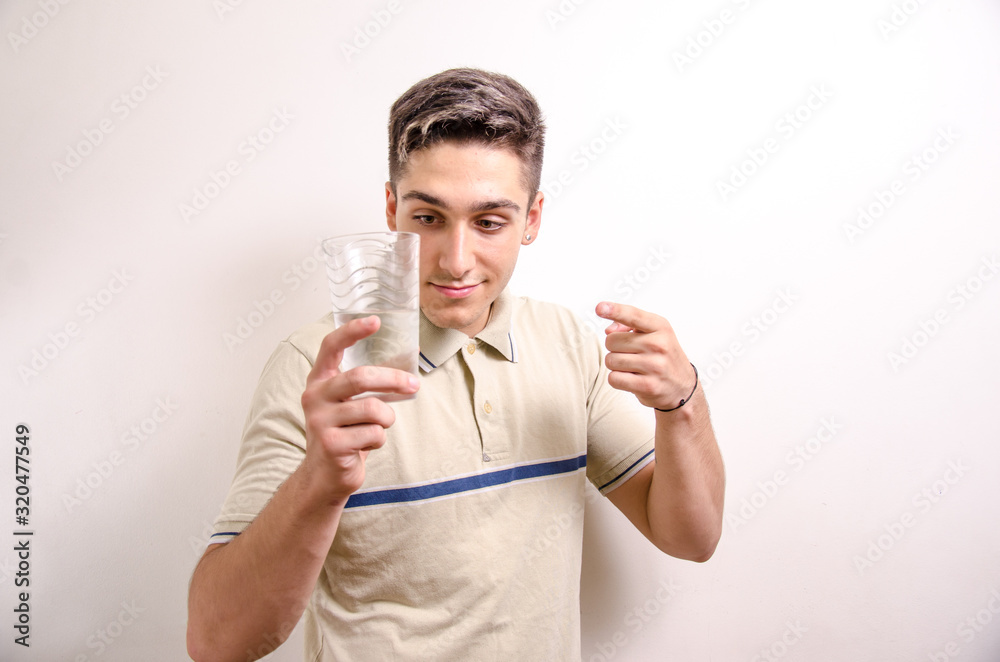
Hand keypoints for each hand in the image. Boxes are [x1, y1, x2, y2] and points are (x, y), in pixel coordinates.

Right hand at [299, 315, 419, 503]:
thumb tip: (408, 361)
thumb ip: (367, 385)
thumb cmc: (344, 434)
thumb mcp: (348, 405)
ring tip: (379, 427)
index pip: (331, 346)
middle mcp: (314, 397)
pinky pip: (373, 434)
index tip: (375, 320)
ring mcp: (320, 421)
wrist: (324, 476)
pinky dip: (379, 440)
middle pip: (360, 377)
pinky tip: (365, 446)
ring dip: (387, 419)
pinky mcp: (331, 444)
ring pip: (373, 410)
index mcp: (319, 381)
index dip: (352, 331)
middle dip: (393, 380)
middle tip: (413, 385)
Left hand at [595, 301, 694, 410]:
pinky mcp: (648, 386)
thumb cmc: (663, 356)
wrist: (684, 386)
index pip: (633, 315)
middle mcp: (659, 344)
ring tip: (633, 367)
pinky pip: (614, 379)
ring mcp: (654, 366)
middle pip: (612, 341)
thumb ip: (629, 325)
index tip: (600, 307)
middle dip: (615, 348)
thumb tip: (609, 331)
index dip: (615, 310)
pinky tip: (632, 378)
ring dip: (616, 365)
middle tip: (631, 354)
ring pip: (610, 360)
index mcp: (660, 327)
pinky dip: (617, 379)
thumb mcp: (653, 333)